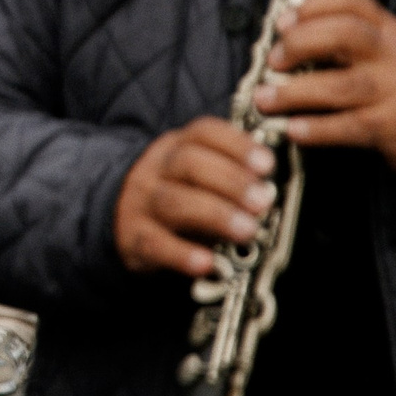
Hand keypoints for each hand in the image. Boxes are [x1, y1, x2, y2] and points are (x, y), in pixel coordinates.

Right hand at [115, 116, 275, 277]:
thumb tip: (276, 188)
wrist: (120, 215)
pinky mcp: (134, 239)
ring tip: (248, 230)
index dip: (236, 145)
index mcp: (177, 147)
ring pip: (173, 202)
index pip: (203, 133)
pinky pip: (155, 244)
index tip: (266, 164)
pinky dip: (182, 254)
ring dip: (215, 215)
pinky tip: (208, 263)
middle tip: (262, 202)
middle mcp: (157, 170)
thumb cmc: (178, 195)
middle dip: (230, 181)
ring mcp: (142, 203)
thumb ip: (231, 174)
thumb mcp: (196, 174)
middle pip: (188, 164)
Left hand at [254, 0, 395, 169]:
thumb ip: (335, 41)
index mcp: (388, 29)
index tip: (282, 21)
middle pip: (346, 35)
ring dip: (296, 92)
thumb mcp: (372, 55)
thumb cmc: (384, 87)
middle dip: (300, 44)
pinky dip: (319, 128)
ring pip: (344, 85)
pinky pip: (353, 126)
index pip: (353, 1)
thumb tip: (277, 38)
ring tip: (264, 100)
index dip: (314, 5)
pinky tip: (294, 129)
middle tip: (272, 62)